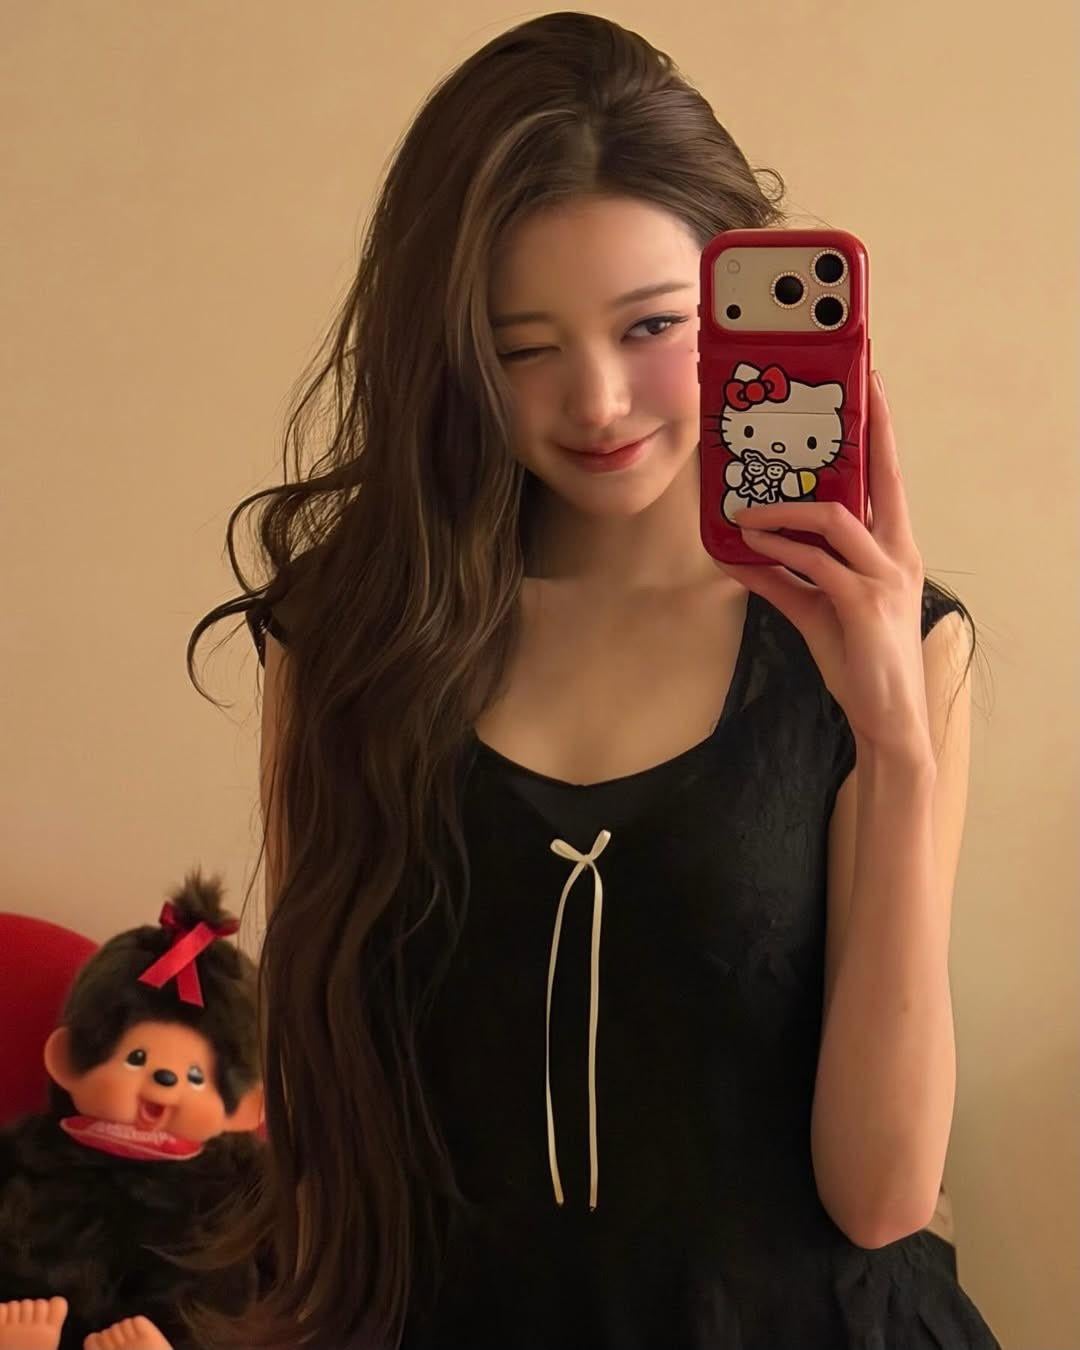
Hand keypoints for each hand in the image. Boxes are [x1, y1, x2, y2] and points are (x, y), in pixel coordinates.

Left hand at [717, 371, 930, 759]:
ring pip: (835, 518)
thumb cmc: (859, 661)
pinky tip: (750, 543)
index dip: (879, 433)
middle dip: (863, 432)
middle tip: (835, 395)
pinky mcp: (863, 603)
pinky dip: (778, 549)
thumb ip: (781, 580)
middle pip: (879, 478)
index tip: (870, 389)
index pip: (887, 480)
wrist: (885, 717)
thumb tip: (738, 555)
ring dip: (783, 508)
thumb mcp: (814, 611)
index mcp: (892, 550)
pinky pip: (815, 563)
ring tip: (742, 510)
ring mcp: (884, 577)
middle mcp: (896, 554)